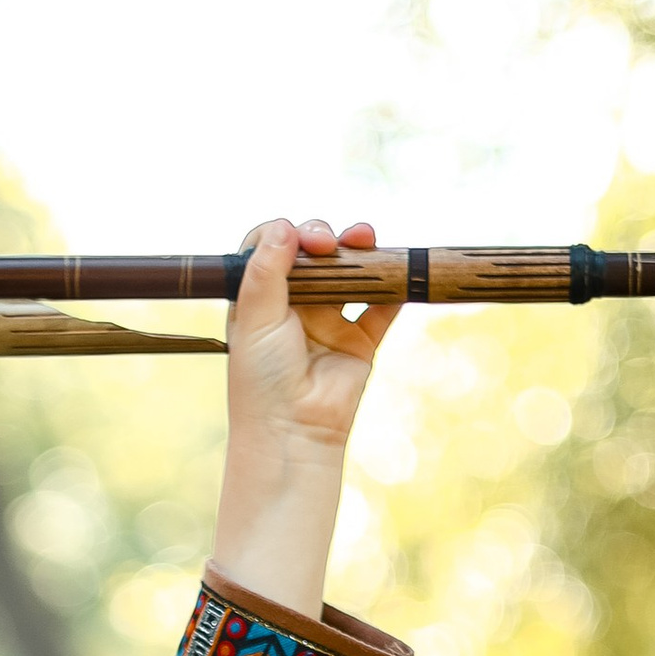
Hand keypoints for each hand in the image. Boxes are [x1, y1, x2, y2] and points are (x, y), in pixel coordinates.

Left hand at [208, 215, 396, 626]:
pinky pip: (383, 307)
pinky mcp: (360, 340)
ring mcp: (329, 321)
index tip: (299, 238)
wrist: (292, 432)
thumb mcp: (254, 318)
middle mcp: (294, 306)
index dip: (287, 234)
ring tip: (366, 238)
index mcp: (261, 299)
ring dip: (361, 252)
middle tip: (332, 241)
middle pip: (316, 254)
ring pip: (351, 273)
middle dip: (327, 237)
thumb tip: (283, 224)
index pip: (272, 249)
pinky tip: (400, 273)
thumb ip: (266, 269)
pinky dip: (395, 288)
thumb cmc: (261, 378)